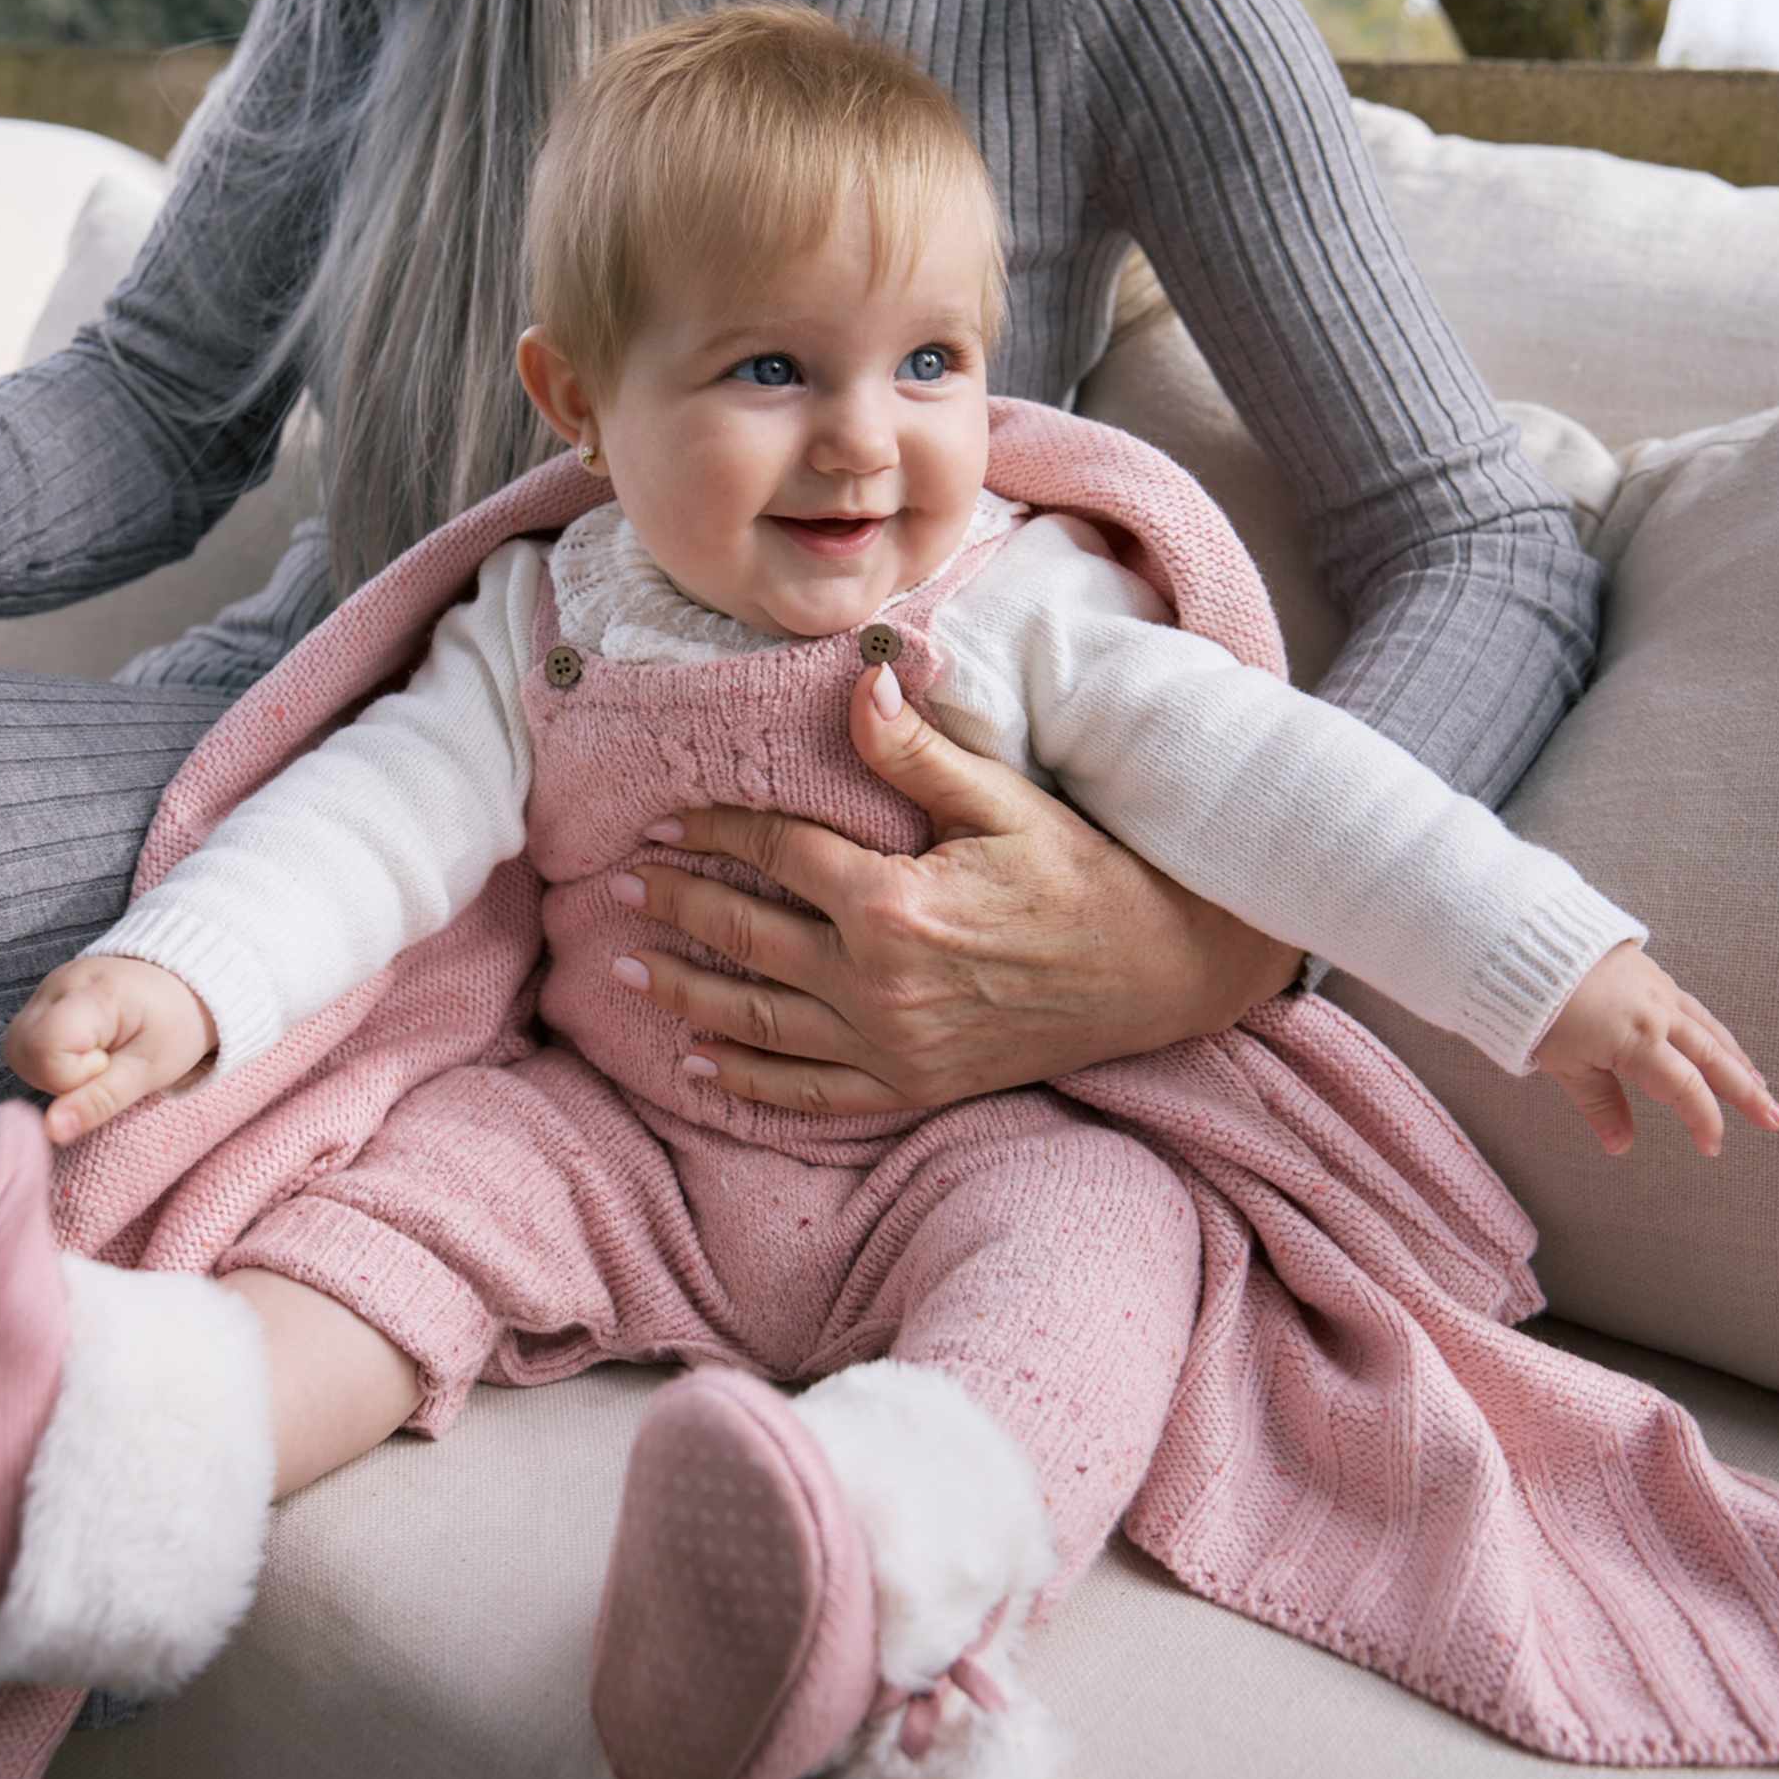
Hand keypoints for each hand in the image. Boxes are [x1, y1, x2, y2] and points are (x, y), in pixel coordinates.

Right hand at [4, 953, 218, 1143]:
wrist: (188, 986)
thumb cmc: (177, 1024)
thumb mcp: (151, 1068)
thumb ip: (100, 1100)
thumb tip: (51, 1131)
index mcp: (93, 993)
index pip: (44, 1048)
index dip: (72, 1075)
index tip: (111, 1065)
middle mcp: (60, 983)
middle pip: (21, 1049)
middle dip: (58, 1076)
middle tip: (106, 1065)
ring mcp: (48, 986)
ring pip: (18, 1048)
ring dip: (53, 1069)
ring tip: (98, 1056)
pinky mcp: (45, 996)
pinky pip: (26, 1039)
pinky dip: (51, 1056)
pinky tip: (85, 1048)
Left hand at [605, 664, 1300, 1115]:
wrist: (1158, 971)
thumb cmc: (1080, 875)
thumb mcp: (1003, 801)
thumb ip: (917, 753)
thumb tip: (859, 684)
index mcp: (893, 903)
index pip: (775, 854)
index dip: (715, 829)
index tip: (666, 818)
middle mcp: (878, 983)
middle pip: (746, 936)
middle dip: (676, 906)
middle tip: (620, 887)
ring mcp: (891, 1046)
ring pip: (758, 1021)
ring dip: (685, 991)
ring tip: (630, 963)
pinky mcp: (911, 1089)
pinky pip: (807, 1094)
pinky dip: (746, 1083)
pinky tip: (698, 1065)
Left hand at [1531, 940, 1778, 1156]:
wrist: (1527, 938)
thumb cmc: (1535, 1005)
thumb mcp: (1564, 1064)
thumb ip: (1599, 1105)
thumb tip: (1621, 1146)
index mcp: (1638, 1040)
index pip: (1685, 1089)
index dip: (1703, 1120)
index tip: (1712, 1147)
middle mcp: (1658, 1013)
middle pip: (1713, 1058)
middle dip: (1747, 1091)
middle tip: (1776, 1118)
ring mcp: (1657, 988)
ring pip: (1708, 1029)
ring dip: (1737, 1059)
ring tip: (1758, 1085)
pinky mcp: (1650, 970)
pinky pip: (1693, 1006)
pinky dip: (1713, 1029)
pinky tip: (1718, 1040)